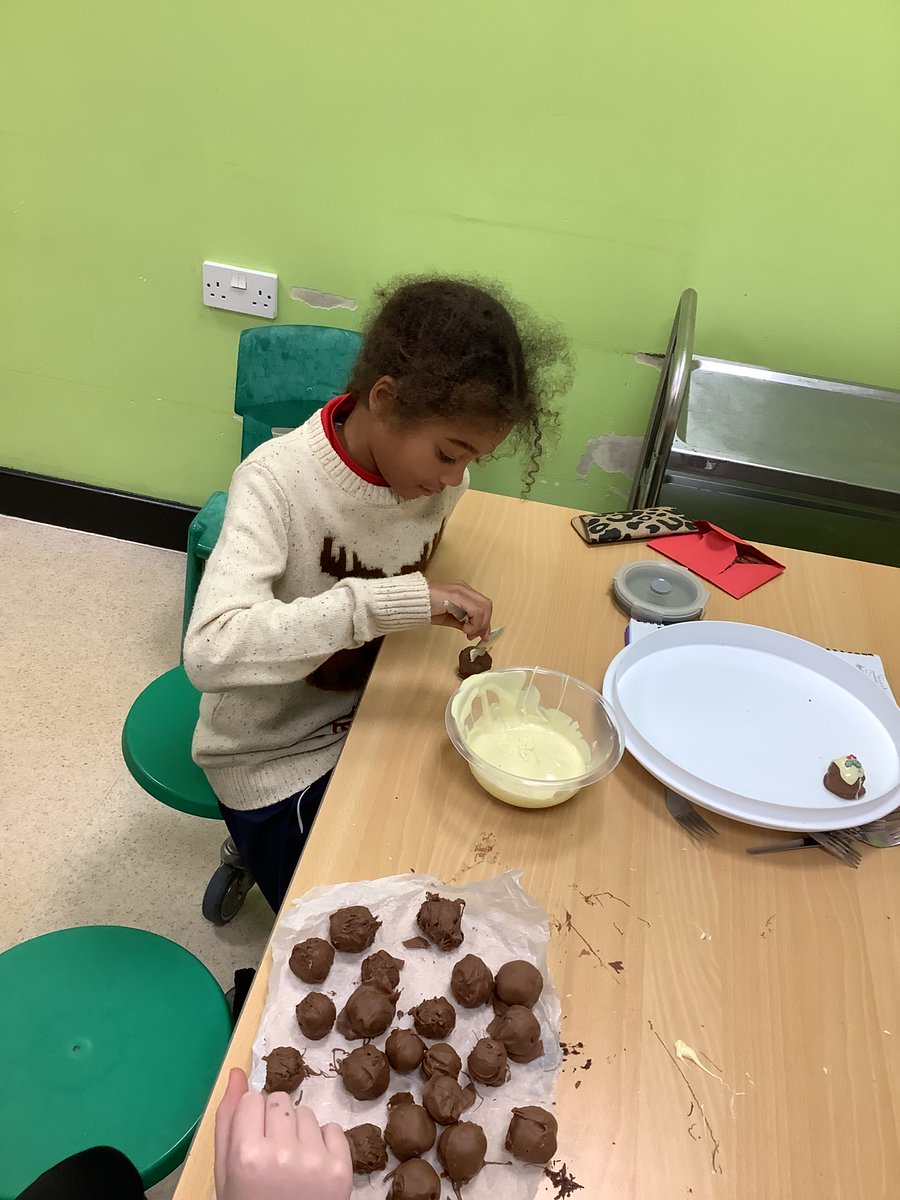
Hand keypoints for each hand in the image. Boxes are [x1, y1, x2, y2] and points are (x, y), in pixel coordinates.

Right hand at [214, 1068, 351, 1199]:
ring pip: (306, 1112)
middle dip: (274, 1121)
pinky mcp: (341, 1168)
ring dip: (298, 1131)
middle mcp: (282, 1153)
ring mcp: (315, 1160)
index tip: (252, 1141)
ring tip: (292, 1163)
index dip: (251, 1120)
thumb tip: (235, 1071)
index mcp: (246, 1155)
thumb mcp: (226, 1173)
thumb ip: (227, 1121)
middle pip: (279, 1100)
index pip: (251, 1099)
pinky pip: (332, 1128)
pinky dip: (324, 1143)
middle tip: (272, 1153)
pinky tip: (312, 1168)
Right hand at [428, 581, 492, 640]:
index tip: (483, 635)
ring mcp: (461, 590)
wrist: (412, 603)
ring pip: (484, 607)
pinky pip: (476, 610)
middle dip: (484, 623)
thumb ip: (463, 622)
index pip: (483, 605)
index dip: (486, 621)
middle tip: (476, 635)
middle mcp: (464, 588)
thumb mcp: (449, 618)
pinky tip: (465, 628)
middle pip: (487, 605)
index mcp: (462, 592)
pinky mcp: (457, 595)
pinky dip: (474, 623)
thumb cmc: (426, 609)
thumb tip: (474, 631)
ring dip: (479, 624)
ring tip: (467, 632)